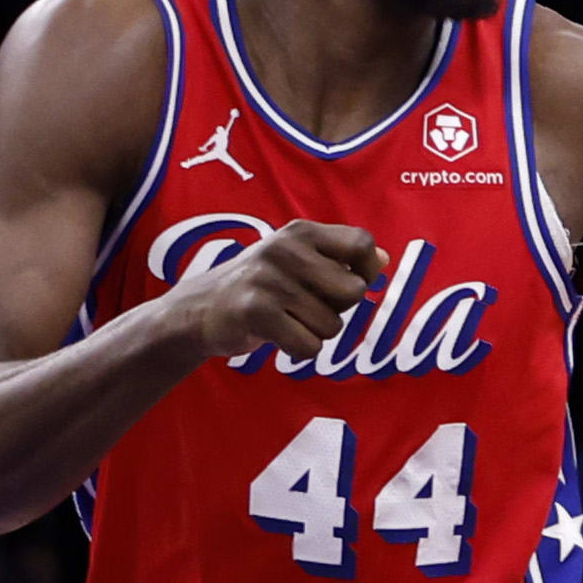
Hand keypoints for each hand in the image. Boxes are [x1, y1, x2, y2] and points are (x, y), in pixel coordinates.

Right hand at [164, 219, 381, 366]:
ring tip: (285, 319)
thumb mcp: (299, 261)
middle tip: (305, 306)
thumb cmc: (262, 287)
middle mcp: (285, 249)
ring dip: (314, 333)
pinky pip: (309, 346)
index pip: (361, 243)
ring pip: (332, 326)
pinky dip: (298, 350)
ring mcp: (269, 279)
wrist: (199, 310)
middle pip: (353, 292)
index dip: (367, 270)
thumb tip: (383, 258)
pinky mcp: (256, 311)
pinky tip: (275, 335)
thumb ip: (340, 259)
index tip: (346, 282)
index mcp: (300, 232)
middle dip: (338, 309)